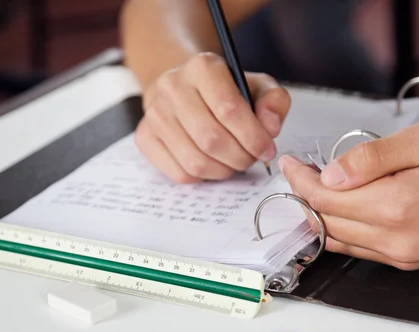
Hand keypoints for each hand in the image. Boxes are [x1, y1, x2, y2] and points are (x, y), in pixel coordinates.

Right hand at [135, 52, 290, 182]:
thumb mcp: (257, 86)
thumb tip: (270, 127)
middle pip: (211, 139)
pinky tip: (213, 164)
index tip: (267, 150)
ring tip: (234, 162)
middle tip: (251, 159)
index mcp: (202, 67)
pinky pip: (179, 172)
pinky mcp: (145, 137)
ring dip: (223, 170)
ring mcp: (154, 113)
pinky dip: (203, 177)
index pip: (229, 110)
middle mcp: (172, 86)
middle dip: (240, 158)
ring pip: (195, 161)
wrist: (184, 89)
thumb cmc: (226, 92)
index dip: (254, 137)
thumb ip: (274, 102)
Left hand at [278, 117, 418, 269]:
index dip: (301, 179)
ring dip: (321, 214)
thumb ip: (373, 158)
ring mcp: (406, 255)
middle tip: (299, 171)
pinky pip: (362, 249)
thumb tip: (330, 174)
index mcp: (398, 207)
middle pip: (329, 221)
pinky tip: (340, 210)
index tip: (291, 163)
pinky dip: (342, 229)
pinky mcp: (414, 259)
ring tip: (313, 187)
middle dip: (306, 195)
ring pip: (341, 240)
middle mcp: (398, 240)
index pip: (326, 198)